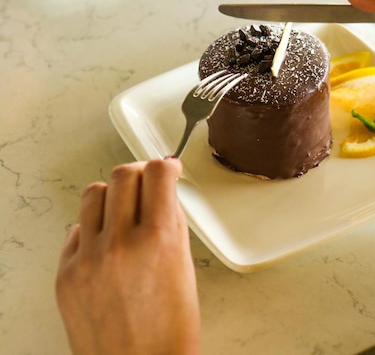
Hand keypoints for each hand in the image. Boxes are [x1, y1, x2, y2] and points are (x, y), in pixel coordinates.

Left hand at [56, 159, 199, 354]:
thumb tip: (163, 192)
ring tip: (121, 213)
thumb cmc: (170, 332)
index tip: (167, 168)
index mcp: (159, 240)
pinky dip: (92, 230)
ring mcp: (88, 258)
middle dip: (139, 174)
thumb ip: (171, 222)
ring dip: (112, 196)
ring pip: (94, 193)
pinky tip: (105, 245)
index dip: (165, 166)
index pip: (156, 173)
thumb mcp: (184, 268)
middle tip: (145, 184)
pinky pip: (76, 229)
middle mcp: (120, 244)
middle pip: (123, 174)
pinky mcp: (65, 274)